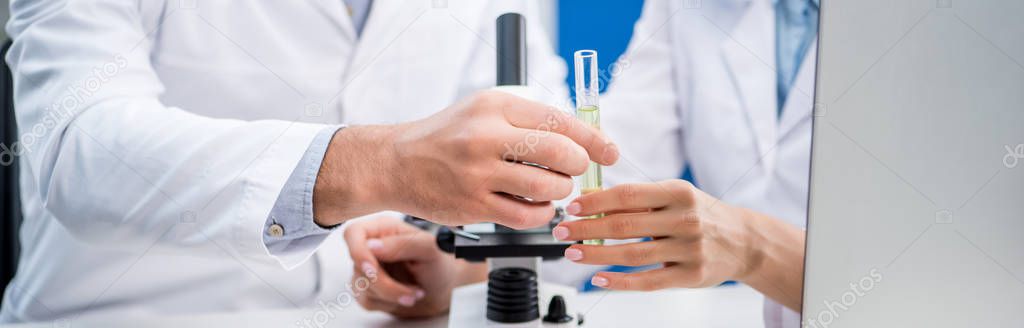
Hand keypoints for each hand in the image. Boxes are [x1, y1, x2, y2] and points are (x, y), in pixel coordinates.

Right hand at [314, 90, 618, 228]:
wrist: (395, 162)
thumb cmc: (446, 136)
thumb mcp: (484, 109)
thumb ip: (527, 119)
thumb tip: (583, 137)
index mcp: (495, 106)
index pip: (559, 120)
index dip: (593, 139)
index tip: (609, 152)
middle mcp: (486, 136)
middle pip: (560, 153)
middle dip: (578, 166)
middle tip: (574, 171)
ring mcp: (478, 173)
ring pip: (548, 188)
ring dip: (560, 192)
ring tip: (551, 189)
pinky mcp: (473, 206)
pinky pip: (527, 216)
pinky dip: (542, 215)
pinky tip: (536, 208)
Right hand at [344, 215, 485, 317]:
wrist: (444, 288)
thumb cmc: (439, 263)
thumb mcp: (430, 249)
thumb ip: (403, 244)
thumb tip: (371, 246)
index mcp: (383, 228)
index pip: (353, 233)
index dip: (358, 252)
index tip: (373, 269)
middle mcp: (371, 247)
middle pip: (358, 266)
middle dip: (385, 283)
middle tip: (413, 290)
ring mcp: (367, 270)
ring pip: (361, 286)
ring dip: (392, 294)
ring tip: (416, 292)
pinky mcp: (368, 290)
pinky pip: (366, 301)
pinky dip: (389, 303)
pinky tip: (406, 297)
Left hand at [552, 180, 759, 290]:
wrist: (744, 240)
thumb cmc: (701, 214)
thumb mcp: (675, 196)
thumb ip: (638, 199)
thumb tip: (591, 200)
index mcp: (678, 192)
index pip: (627, 195)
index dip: (595, 201)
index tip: (572, 207)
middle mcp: (685, 219)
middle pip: (624, 225)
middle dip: (586, 229)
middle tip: (561, 231)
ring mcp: (689, 249)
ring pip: (632, 255)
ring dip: (595, 255)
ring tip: (572, 253)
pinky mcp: (691, 276)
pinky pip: (648, 281)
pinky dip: (620, 281)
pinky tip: (598, 278)